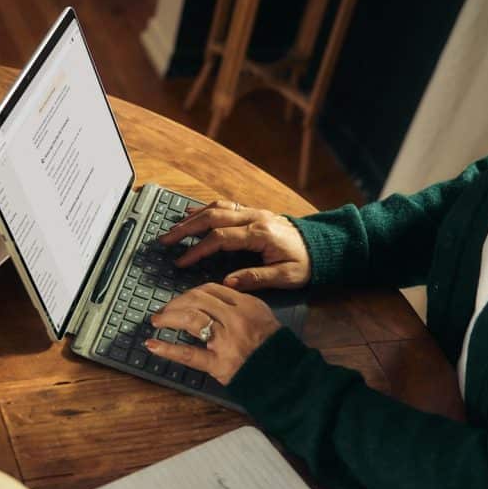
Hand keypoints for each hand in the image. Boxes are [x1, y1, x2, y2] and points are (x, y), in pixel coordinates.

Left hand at [146, 283, 280, 384]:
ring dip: (169, 317)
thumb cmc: (273, 346)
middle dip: (176, 303)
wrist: (284, 374)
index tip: (183, 299)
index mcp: (246, 305)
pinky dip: (167, 349)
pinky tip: (152, 345)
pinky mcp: (218, 363)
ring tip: (157, 321)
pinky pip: (188, 354)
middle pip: (197, 300)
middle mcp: (235, 319)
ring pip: (190, 319)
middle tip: (164, 310)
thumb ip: (240, 304)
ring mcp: (225, 341)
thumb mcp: (262, 315)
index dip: (191, 293)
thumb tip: (212, 299)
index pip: (212, 290)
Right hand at [158, 200, 310, 291]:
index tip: (181, 262)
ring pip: (216, 208)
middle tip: (165, 240)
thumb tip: (227, 282)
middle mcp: (254, 218)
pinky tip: (192, 214)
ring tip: (173, 228)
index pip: (220, 239)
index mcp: (260, 234)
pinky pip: (225, 206)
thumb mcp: (286, 277)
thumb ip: (256, 278)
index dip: (198, 250)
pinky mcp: (253, 213)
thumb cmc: (305, 263)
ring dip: (192, 217)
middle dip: (186, 228)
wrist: (322, 246)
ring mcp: (253, 212)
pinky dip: (205, 209)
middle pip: (212, 218)